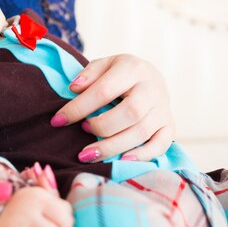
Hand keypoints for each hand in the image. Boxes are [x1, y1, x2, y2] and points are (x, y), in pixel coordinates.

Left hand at [52, 54, 174, 161]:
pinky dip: (141, 156)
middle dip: (100, 127)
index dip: (78, 108)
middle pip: (129, 113)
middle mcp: (153, 88)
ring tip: (88, 154)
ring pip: (142, 132)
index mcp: (133, 68)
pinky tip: (120, 161)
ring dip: (112, 146)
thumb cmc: (119, 74)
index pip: (104, 90)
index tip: (58, 120)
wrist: (150, 78)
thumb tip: (74, 88)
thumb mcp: (104, 65)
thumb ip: (88, 74)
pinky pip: (161, 145)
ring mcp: (163, 109)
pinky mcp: (170, 126)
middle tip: (82, 131)